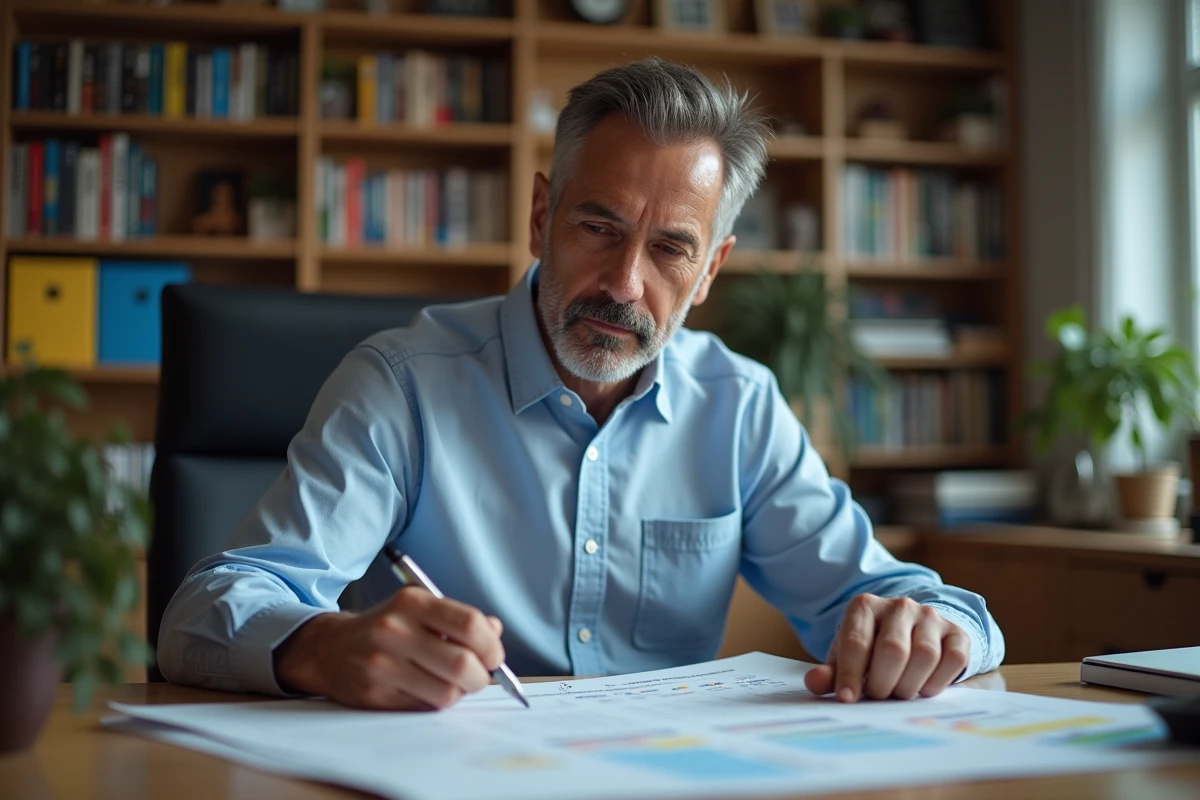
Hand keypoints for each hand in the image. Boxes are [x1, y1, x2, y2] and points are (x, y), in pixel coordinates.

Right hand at [273, 588, 505, 710]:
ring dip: (458, 693)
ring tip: (450, 684)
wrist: (329, 648)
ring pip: (446, 693)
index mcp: (411, 601)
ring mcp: (382, 664)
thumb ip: (459, 618)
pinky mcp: (374, 694)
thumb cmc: (387, 628)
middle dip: (480, 677)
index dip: (491, 646)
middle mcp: (395, 630)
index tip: (494, 657)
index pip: (469, 624)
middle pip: (461, 663)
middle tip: (478, 677)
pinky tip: (426, 690)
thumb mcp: (419, 609)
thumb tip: (495, 632)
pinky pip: (424, 708)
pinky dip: (435, 704)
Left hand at [803, 594, 969, 701]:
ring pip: (925, 655)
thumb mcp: (847, 658)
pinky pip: (954, 660)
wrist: (911, 633)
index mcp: (865, 606)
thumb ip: (830, 673)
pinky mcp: (957, 632)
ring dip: (910, 685)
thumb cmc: (871, 650)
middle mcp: (899, 605)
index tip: (847, 699)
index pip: (856, 641)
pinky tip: (923, 687)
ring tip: (899, 693)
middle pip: (893, 649)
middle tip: (878, 696)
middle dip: (883, 683)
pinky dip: (938, 682)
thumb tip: (814, 683)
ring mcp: (930, 616)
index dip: (851, 674)